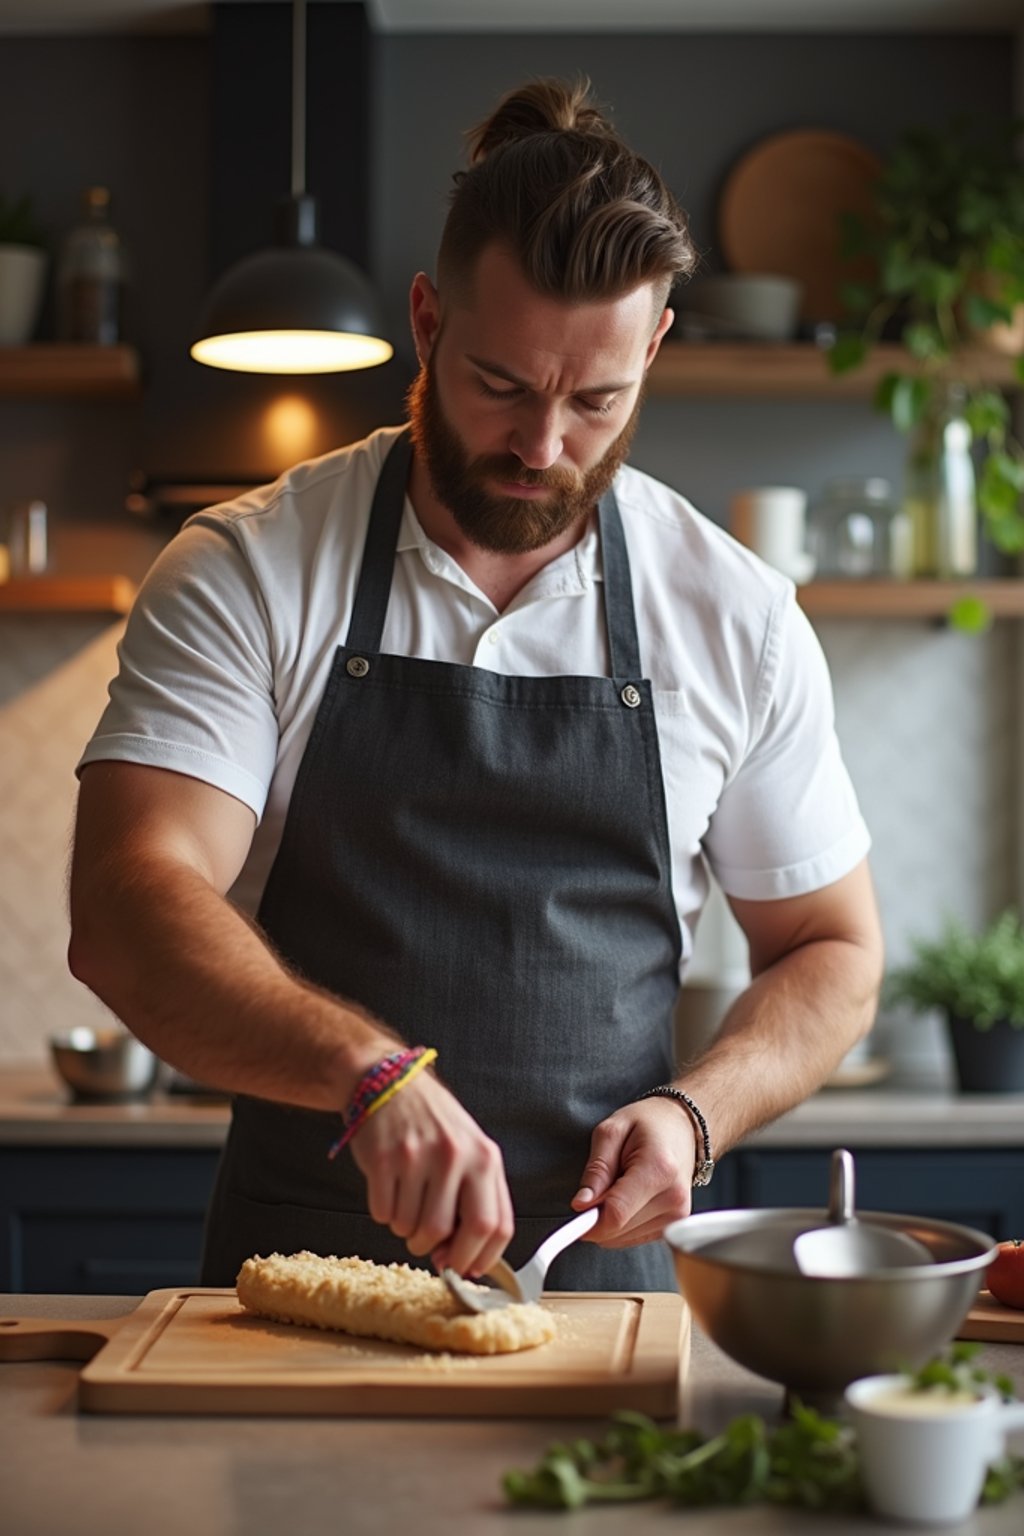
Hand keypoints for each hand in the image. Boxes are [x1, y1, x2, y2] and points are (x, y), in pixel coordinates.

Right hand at [350, 1069, 514, 1277]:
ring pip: (411, 1228)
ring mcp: (417, 1157)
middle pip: (449, 1233)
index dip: (481, 1258)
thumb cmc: (434, 1123)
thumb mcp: (470, 1151)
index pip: (496, 1226)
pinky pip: (383, 1214)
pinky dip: (384, 1213)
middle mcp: (454, 1156)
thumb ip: (474, 1201)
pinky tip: (390, 1189)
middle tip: (430, 1246)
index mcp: (484, 1157)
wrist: (390, 1084)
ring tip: (408, 1203)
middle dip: (439, 1252)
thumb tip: (464, 1259)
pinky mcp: (383, 1160)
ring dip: (407, 1230)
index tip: (467, 1268)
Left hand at [570, 1098, 695, 1246]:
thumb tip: (581, 1204)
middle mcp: (674, 1197)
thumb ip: (596, 1169)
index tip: (577, 1209)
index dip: (589, 1219)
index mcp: (658, 1169)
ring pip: (624, 1238)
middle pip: (618, 1229)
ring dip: (611, 1219)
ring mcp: (678, 1215)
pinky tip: (630, 1198)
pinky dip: (624, 1223)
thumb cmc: (647, 1123)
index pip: (616, 1213)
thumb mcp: (612, 1131)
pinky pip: (635, 1238)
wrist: (682, 1127)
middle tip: (600, 1186)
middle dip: (598, 1215)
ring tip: (620, 1187)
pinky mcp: (675, 1224)